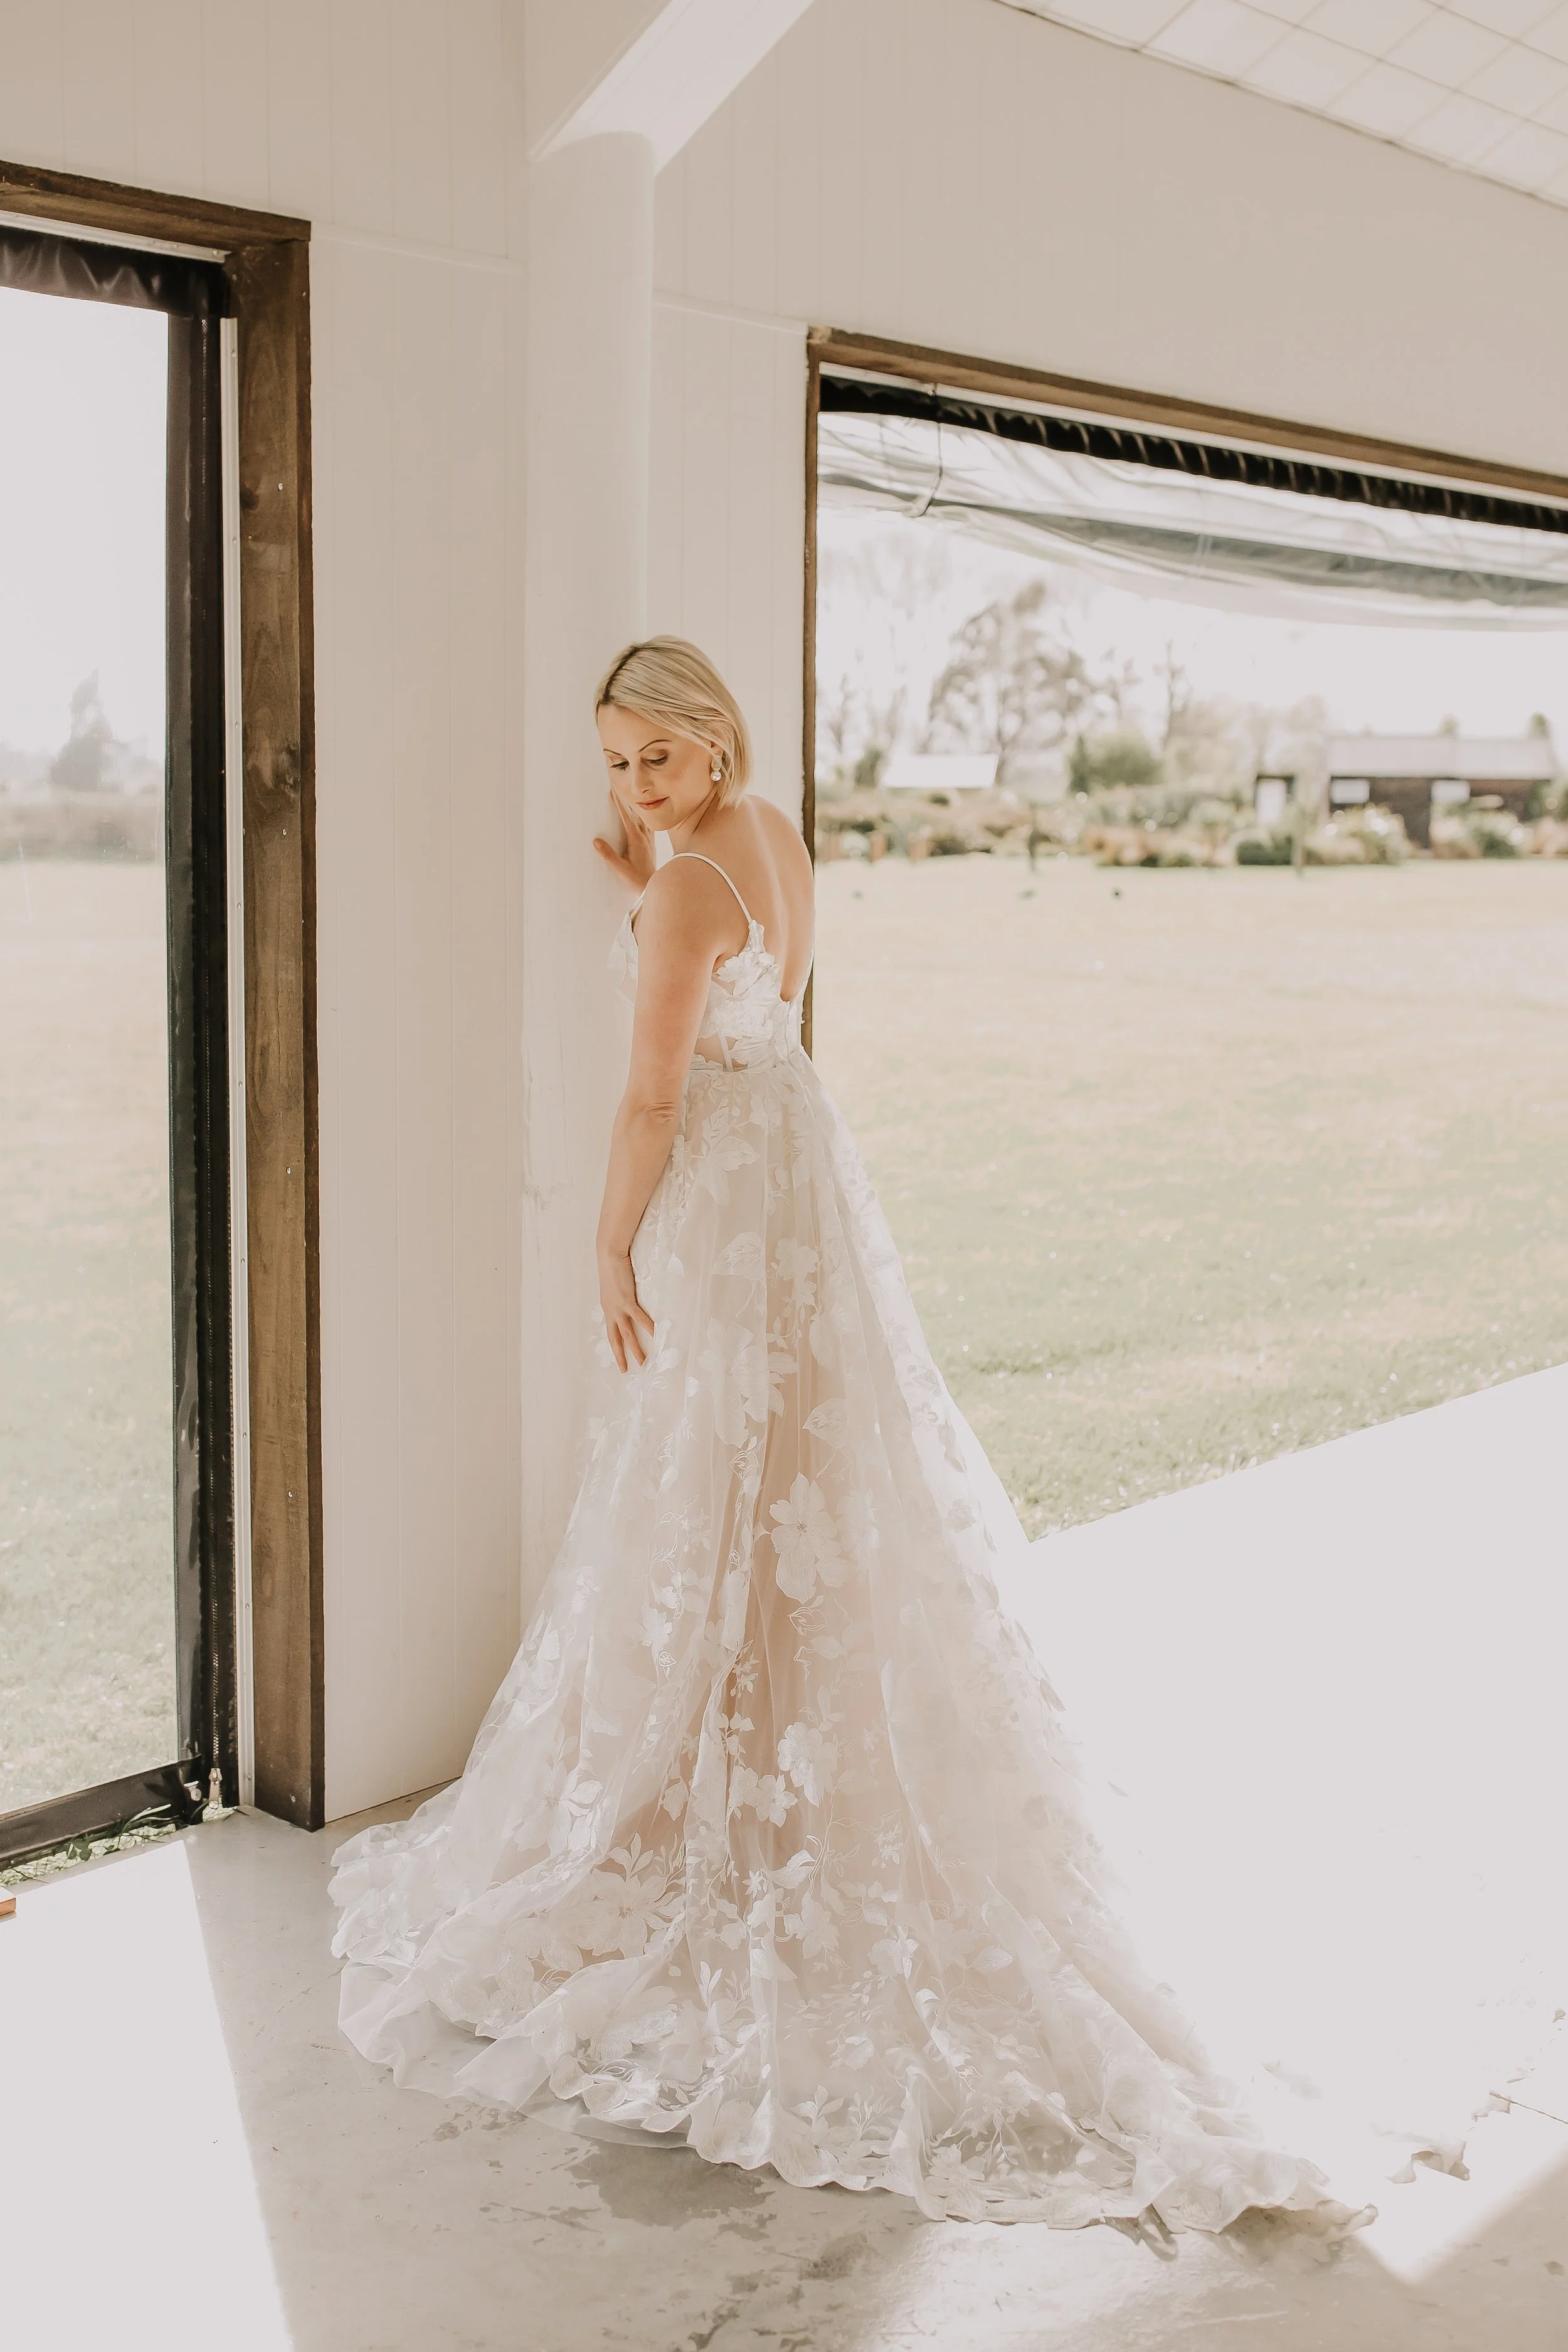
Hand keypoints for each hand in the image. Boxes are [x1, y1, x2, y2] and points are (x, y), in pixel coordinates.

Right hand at [593, 789, 656, 896]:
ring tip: (628, 800)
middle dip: (626, 801)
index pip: (626, 817)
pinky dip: (641, 819)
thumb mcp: (620, 868)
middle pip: (635, 814)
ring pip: (642, 819)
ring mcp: (648, 841)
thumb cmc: (637, 880)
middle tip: (617, 790)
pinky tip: (640, 818)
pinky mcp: (650, 846)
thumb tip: (596, 841)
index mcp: (636, 839)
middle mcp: (644, 837)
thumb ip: (608, 855)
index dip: (619, 804)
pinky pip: (646, 827)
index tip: (613, 792)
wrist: (653, 888)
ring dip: (634, 809)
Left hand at [599, 1247, 654, 1371]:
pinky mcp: (626, 1301)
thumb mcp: (614, 1287)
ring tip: (644, 1361)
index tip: (620, 1361)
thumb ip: (620, 1297)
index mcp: (608, 1309)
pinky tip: (655, 1335)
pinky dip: (648, 1327)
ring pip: (627, 1334)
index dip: (615, 1348)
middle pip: (616, 1339)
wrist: (609, 1256)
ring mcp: (618, 1308)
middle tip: (626, 1370)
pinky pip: (639, 1318)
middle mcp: (611, 1312)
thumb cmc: (613, 1268)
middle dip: (621, 1356)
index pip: (611, 1333)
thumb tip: (628, 1301)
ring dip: (636, 1348)